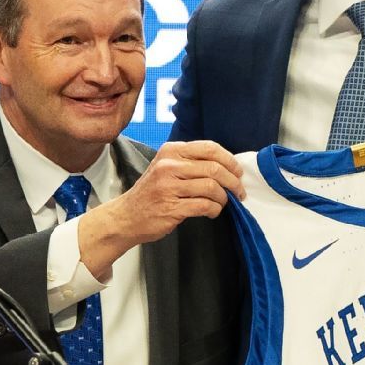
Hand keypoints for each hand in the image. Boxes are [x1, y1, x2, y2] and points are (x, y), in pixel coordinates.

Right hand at [78, 141, 243, 275]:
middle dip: (233, 181)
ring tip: (223, 203)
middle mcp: (169, 166)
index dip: (230, 160)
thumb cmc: (151, 192)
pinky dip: (215, 209)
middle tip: (239, 191)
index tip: (237, 171)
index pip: (209, 148)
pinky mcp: (171, 207)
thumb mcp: (166, 167)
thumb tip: (227, 165)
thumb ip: (190, 162)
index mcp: (171, 151)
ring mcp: (169, 187)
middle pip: (214, 168)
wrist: (126, 216)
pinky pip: (204, 206)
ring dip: (224, 198)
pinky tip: (212, 212)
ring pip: (212, 188)